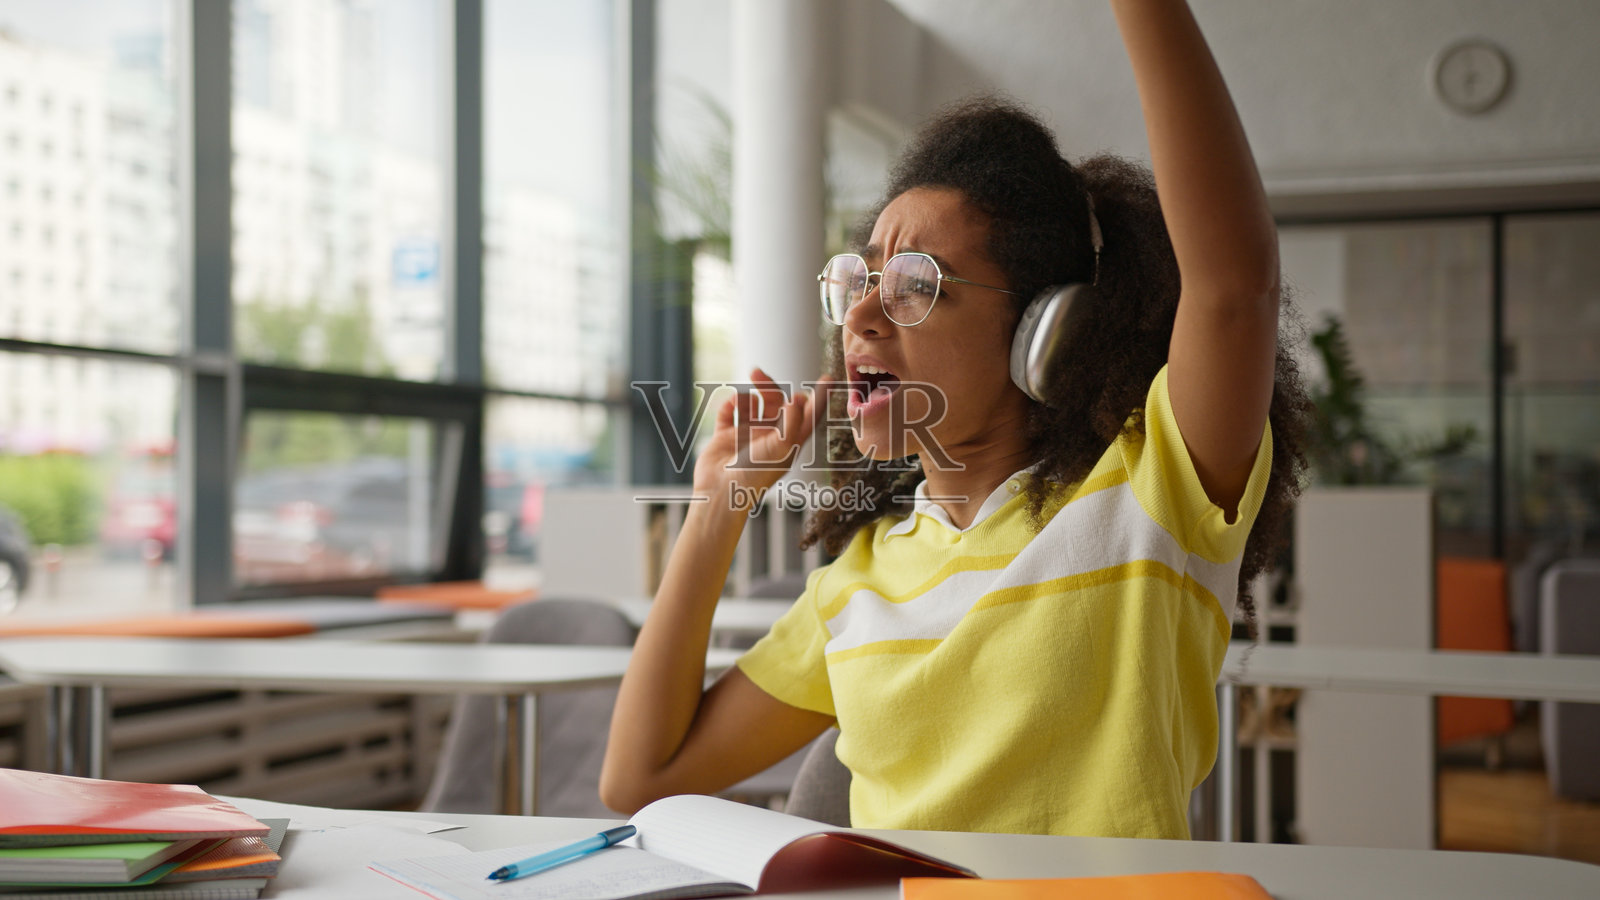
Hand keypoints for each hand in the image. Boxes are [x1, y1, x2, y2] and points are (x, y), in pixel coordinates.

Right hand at [693, 369, 832, 507]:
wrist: (721, 491)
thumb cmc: (755, 475)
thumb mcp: (781, 448)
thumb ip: (792, 422)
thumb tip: (798, 398)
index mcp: (788, 443)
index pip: (808, 416)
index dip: (818, 398)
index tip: (827, 378)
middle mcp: (769, 438)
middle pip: (775, 403)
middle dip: (768, 387)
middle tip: (756, 373)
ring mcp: (747, 437)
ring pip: (751, 406)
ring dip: (747, 395)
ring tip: (741, 396)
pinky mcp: (725, 437)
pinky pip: (728, 414)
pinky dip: (729, 405)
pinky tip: (730, 405)